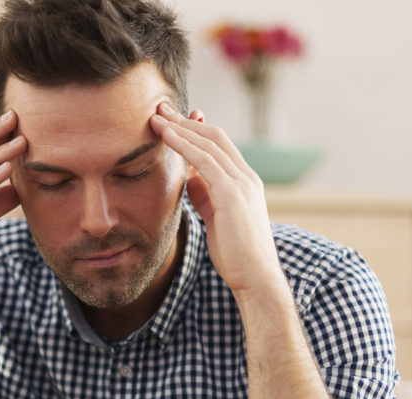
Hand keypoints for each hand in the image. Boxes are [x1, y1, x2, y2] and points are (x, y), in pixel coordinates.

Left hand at [149, 103, 284, 297]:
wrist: (255, 277)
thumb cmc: (235, 253)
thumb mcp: (216, 217)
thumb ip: (205, 195)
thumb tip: (189, 177)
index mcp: (244, 182)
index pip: (219, 146)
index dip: (195, 130)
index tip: (172, 120)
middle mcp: (246, 177)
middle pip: (213, 137)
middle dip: (185, 121)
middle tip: (159, 108)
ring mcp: (241, 183)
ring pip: (208, 143)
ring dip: (179, 127)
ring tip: (155, 116)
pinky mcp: (232, 193)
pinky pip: (204, 160)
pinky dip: (183, 144)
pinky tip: (165, 135)